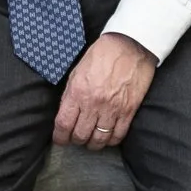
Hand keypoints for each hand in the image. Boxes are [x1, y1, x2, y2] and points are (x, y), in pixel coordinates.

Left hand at [53, 33, 156, 149]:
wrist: (130, 46)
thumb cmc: (102, 55)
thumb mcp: (77, 72)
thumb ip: (71, 94)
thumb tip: (67, 113)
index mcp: (77, 93)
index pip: (63, 124)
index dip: (60, 137)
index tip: (60, 139)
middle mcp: (94, 104)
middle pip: (80, 135)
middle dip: (76, 140)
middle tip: (77, 138)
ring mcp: (113, 108)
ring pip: (99, 138)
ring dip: (94, 144)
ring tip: (92, 141)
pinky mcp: (129, 110)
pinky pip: (119, 134)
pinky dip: (112, 140)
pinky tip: (109, 137)